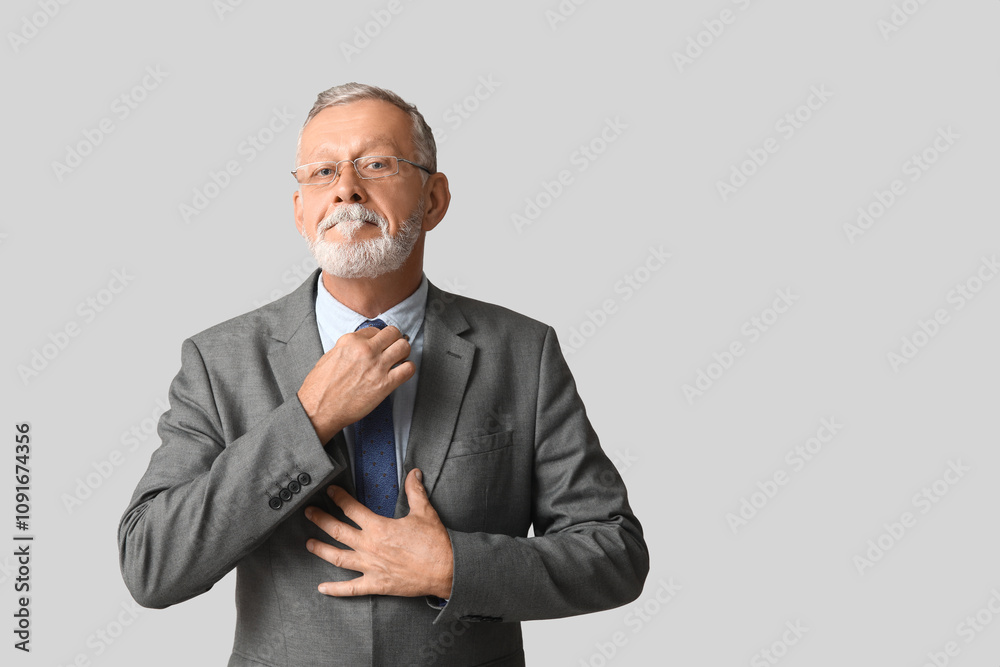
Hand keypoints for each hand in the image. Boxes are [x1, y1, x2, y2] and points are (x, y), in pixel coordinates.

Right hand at [297, 325, 413, 442]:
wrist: (318, 410)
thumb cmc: (320, 388)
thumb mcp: (329, 357)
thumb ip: (348, 348)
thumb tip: (360, 347)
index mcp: (350, 341)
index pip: (375, 330)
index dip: (379, 338)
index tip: (380, 346)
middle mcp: (365, 350)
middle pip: (393, 333)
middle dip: (395, 340)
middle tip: (393, 349)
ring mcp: (376, 366)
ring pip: (404, 346)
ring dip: (404, 352)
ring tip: (398, 360)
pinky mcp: (384, 384)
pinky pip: (408, 369)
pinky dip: (408, 369)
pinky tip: (401, 373)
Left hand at [304, 469, 453, 598]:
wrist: (446, 570)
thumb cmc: (435, 543)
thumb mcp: (424, 512)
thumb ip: (415, 491)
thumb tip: (413, 473)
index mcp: (379, 527)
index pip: (352, 508)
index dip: (339, 498)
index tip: (329, 491)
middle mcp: (370, 547)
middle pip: (338, 531)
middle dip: (320, 520)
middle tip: (308, 513)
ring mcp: (370, 567)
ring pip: (338, 558)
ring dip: (321, 550)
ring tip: (309, 544)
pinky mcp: (376, 585)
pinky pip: (351, 588)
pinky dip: (335, 589)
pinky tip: (322, 588)